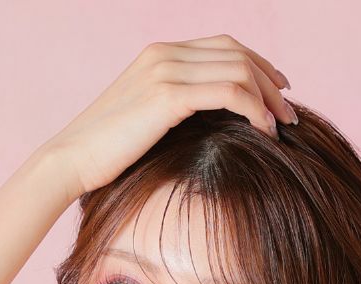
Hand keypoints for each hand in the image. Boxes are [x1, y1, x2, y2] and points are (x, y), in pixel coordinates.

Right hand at [40, 35, 293, 201]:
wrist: (69, 161)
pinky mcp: (168, 95)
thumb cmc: (104, 156)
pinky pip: (230, 92)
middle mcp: (165, 54)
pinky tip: (265, 131)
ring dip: (268, 96)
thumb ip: (174, 112)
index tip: (279, 92)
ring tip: (282, 126)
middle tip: (290, 114)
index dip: (258, 65)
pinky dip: (255, 109)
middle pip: (237, 52)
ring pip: (239, 68)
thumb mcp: (143, 124)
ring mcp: (166, 70)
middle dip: (271, 81)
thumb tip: (208, 127)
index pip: (224, 46)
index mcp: (160, 55)